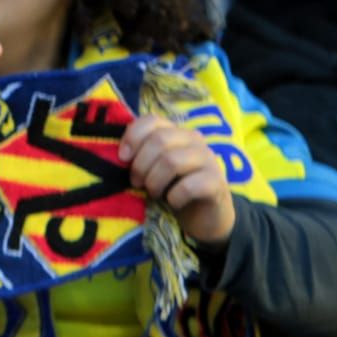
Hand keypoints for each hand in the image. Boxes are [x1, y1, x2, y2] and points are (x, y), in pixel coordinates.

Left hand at [120, 115, 235, 246]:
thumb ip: (140, 155)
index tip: (122, 158)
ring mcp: (208, 159)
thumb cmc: (172, 188)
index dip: (132, 137)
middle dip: (141, 164)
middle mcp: (194, 139)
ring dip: (155, 181)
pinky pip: (189, 186)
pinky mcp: (216, 183)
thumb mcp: (152, 168)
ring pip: (172, 161)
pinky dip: (174, 197)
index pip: (151, 120)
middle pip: (159, 140)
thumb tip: (119, 155)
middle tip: (136, 182)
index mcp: (175, 132)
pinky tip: (173, 203)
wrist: (204, 216)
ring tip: (154, 193)